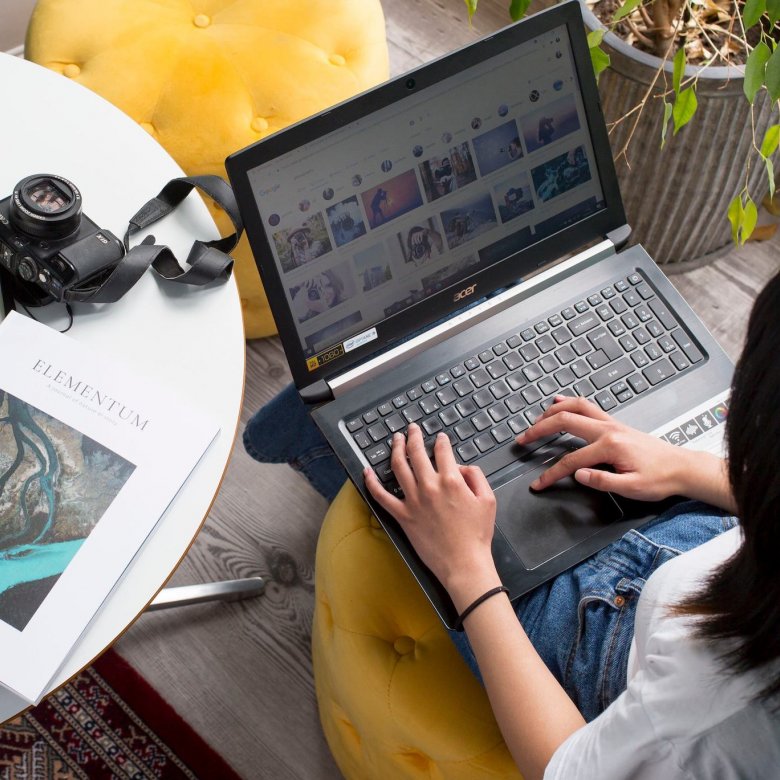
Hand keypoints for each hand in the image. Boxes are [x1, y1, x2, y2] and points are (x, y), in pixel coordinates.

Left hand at [364, 423, 499, 606]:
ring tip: (395, 439)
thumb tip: (461, 467)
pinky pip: (381, 496)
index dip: (441, 441)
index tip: (439, 438)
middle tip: (411, 429)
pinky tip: (367, 470)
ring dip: (395, 449)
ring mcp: (413, 501)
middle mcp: (429, 486)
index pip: (442, 451)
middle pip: (416, 453)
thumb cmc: (477, 535)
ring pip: (398, 467)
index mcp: (451, 481)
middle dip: (413, 437)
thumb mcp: (488, 500)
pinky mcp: (402, 516)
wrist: (464, 563)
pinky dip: (371, 482)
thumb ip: (476, 476)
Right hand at [518, 395, 690, 501]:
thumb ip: (602, 480)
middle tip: (523, 439)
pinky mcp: (614, 424)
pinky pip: (587, 406)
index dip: (551, 473)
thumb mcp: (632, 488)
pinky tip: (559, 403)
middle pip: (565, 421)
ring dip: (552, 412)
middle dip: (540, 429)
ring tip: (536, 422)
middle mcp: (608, 429)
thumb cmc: (660, 479)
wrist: (682, 468)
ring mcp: (611, 423)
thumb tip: (577, 474)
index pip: (571, 461)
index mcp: (610, 446)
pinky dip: (569, 404)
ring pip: (575, 407)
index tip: (539, 483)